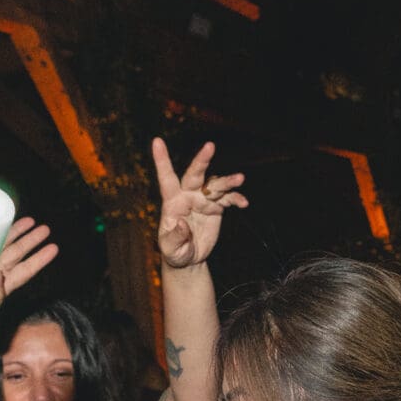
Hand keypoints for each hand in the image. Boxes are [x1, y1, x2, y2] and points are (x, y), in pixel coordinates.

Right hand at [0, 216, 59, 327]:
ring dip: (18, 233)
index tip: (53, 249)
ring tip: (31, 221)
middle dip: (32, 241)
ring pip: (5, 245)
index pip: (27, 270)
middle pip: (19, 254)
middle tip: (45, 229)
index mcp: (4, 286)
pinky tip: (3, 222)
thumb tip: (0, 276)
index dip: (40, 259)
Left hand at [152, 139, 247, 269]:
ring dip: (228, 181)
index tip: (157, 141)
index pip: (166, 179)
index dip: (162, 160)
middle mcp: (188, 196)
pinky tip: (243, 203)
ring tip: (240, 179)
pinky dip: (236, 199)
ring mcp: (203, 200)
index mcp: (172, 202)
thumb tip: (181, 224)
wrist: (189, 259)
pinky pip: (228, 198)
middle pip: (194, 174)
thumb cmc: (174, 252)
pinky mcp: (215, 207)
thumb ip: (175, 237)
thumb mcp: (170, 249)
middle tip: (210, 146)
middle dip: (202, 160)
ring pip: (216, 184)